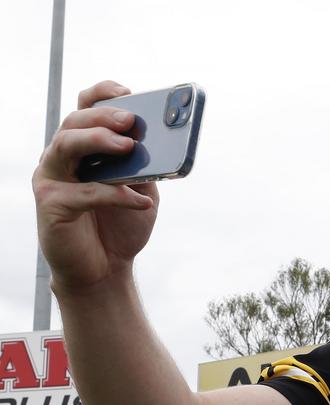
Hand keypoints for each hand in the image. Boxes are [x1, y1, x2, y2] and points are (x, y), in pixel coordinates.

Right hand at [32, 81, 158, 296]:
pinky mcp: (50, 204)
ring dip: (97, 141)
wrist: (106, 269)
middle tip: (130, 121)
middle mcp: (62, 157)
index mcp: (84, 147)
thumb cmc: (122, 225)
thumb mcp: (143, 190)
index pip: (85, 108)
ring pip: (65, 146)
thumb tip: (161, 143)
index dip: (102, 95)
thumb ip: (147, 167)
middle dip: (103, 117)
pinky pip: (82, 192)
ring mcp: (51, 179)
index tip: (128, 92)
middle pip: (74, 122)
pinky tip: (141, 200)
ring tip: (128, 146)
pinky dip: (115, 194)